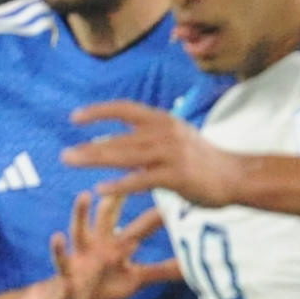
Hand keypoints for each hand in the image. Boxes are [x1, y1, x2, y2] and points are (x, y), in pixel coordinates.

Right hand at [47, 188, 184, 298]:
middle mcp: (98, 243)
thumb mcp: (134, 280)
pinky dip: (58, 250)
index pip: (143, 224)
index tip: (177, 188)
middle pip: (110, 215)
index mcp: (117, 244)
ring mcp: (81, 255)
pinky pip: (60, 259)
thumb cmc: (99, 289)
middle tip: (131, 169)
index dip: (160, 210)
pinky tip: (56, 237)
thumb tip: (189, 267)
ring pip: (80, 229)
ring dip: (82, 213)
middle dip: (120, 196)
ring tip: (85, 195)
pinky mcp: (66, 271)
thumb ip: (160, 271)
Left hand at [60, 99, 247, 209]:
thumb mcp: (174, 139)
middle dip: (89, 147)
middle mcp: (165, 132)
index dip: (99, 111)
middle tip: (64, 156)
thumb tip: (111, 143)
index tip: (75, 117)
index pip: (125, 109)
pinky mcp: (177, 176)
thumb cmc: (202, 160)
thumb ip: (146, 139)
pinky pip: (142, 180)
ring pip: (126, 156)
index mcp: (163, 120)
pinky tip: (101, 189)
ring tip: (72, 163)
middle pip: (119, 137)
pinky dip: (120, 184)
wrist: (236, 175)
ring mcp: (171, 153)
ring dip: (96, 160)